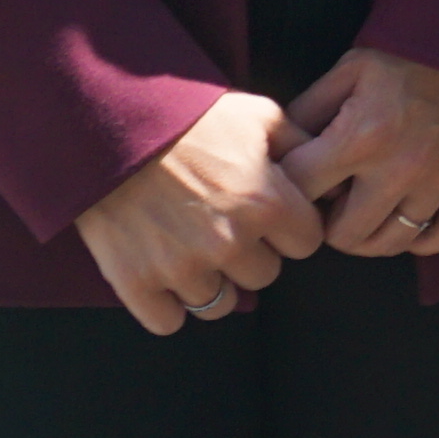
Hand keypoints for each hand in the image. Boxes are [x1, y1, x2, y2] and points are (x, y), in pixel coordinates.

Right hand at [71, 94, 323, 332]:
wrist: (110, 123)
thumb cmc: (191, 115)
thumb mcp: (259, 115)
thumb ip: (300, 145)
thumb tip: (328, 169)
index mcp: (266, 203)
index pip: (307, 243)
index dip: (290, 228)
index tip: (269, 214)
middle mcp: (229, 242)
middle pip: (264, 275)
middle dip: (252, 253)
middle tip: (224, 225)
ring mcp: (181, 267)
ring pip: (220, 304)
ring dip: (212, 281)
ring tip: (193, 247)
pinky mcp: (136, 282)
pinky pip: (169, 322)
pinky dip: (168, 305)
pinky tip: (164, 274)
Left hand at [280, 46, 438, 256]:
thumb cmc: (411, 54)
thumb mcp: (350, 69)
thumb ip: (309, 111)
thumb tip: (281, 152)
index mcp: (362, 135)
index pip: (301, 191)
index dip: (291, 189)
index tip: (302, 182)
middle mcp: (402, 166)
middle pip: (343, 235)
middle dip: (328, 224)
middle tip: (333, 206)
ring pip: (391, 242)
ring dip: (371, 236)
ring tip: (367, 215)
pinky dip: (422, 239)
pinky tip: (409, 220)